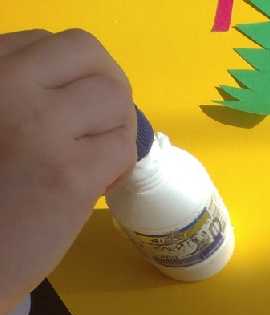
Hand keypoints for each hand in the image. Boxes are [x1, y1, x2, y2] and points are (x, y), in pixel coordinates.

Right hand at [0, 29, 134, 314]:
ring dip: (116, 128)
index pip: (46, 41)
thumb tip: (74, 80)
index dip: (69, 76)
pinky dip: (119, 165)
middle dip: (104, 86)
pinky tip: (93, 182)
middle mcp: (4, 85)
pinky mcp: (70, 173)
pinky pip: (123, 147)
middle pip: (87, 53)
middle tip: (94, 123)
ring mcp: (38, 125)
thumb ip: (17, 91)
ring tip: (89, 155)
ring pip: (115, 97)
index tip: (63, 109)